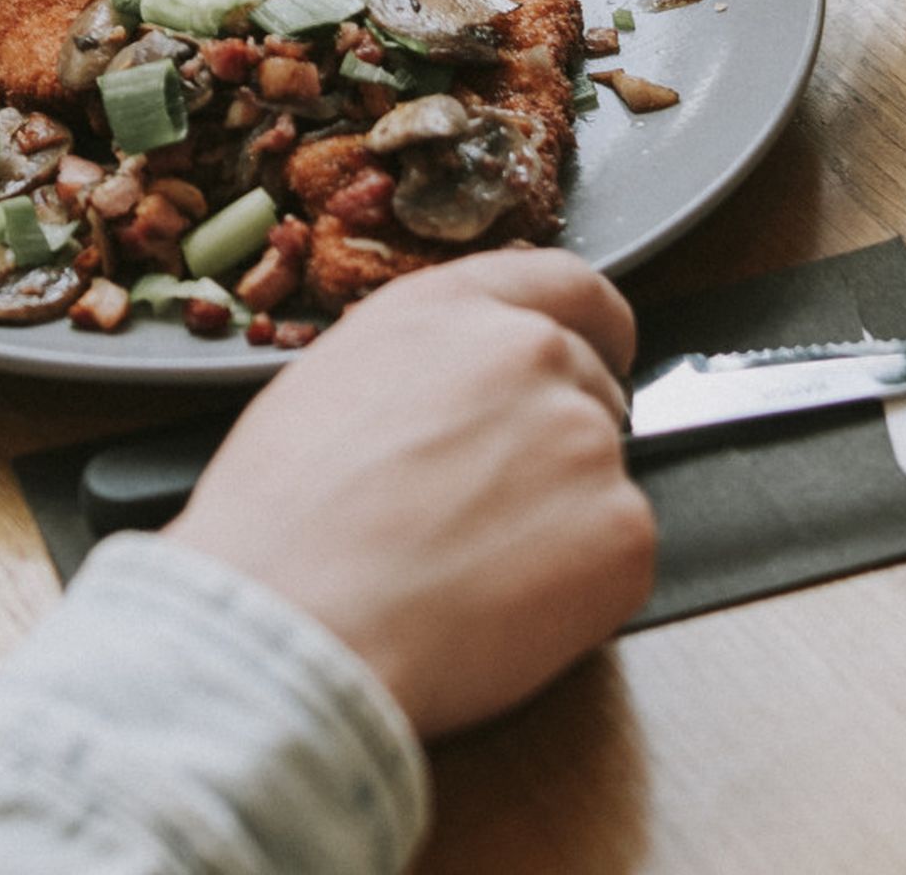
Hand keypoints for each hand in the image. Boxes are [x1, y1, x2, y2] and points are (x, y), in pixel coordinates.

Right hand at [167, 253, 654, 741]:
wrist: (299, 621)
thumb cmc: (282, 522)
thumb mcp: (330, 383)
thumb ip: (422, 365)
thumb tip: (454, 392)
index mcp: (454, 308)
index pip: (568, 284)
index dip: (592, 327)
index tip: (603, 354)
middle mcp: (532, 352)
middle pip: (589, 386)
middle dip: (554, 442)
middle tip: (488, 510)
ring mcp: (585, 438)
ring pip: (599, 478)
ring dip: (561, 518)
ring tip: (472, 569)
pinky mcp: (622, 530)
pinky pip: (617, 557)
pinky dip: (579, 588)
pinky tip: (502, 609)